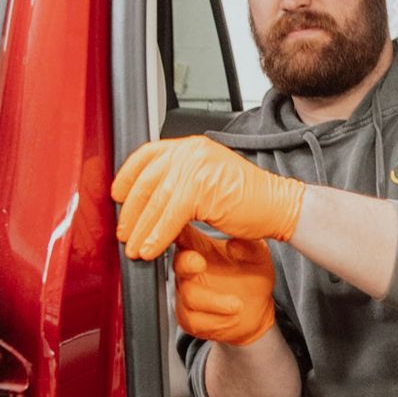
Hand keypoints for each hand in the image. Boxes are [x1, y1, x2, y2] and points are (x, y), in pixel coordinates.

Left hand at [112, 136, 304, 261]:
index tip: (118, 196)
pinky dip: (157, 236)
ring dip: (142, 229)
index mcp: (192, 146)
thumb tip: (149, 203)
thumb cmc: (249, 199)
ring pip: (156, 201)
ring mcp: (197, 167)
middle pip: (147, 180)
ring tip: (136, 248)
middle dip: (131, 211)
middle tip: (124, 232)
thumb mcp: (208, 181)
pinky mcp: (202, 189)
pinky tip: (151, 249)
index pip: (147, 155)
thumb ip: (180, 183)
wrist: (279, 206)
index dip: (128, 177)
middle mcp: (192, 151)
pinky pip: (170, 216)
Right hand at [171, 227, 276, 346]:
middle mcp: (190, 270)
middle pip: (178, 264)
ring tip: (237, 304)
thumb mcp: (258, 257)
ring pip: (189, 296)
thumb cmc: (253, 277)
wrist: (257, 311)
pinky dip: (216, 320)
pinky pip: (194, 320)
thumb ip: (248, 248)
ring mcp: (187, 294)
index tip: (189, 232)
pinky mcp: (189, 318)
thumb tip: (234, 245)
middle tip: (199, 263)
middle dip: (187, 264)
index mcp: (200, 248)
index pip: (183, 235)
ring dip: (214, 301)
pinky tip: (232, 316)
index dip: (179, 234)